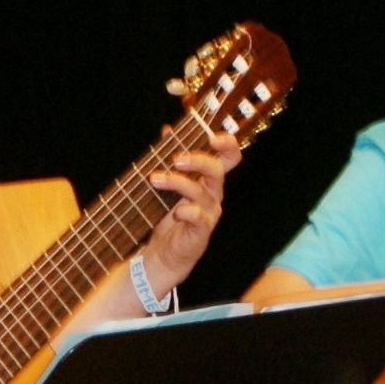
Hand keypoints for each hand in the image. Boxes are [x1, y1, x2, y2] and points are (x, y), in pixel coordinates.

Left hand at [136, 139, 238, 297]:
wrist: (163, 254)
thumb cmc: (168, 217)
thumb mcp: (167, 184)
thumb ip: (170, 157)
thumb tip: (167, 129)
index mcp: (208, 181)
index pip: (229, 158)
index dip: (227, 144)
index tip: (212, 136)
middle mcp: (213, 195)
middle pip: (217, 171)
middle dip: (198, 160)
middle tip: (176, 158)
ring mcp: (209, 213)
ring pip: (201, 191)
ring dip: (177, 182)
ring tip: (155, 179)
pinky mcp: (201, 231)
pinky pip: (198, 217)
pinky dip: (186, 211)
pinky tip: (174, 212)